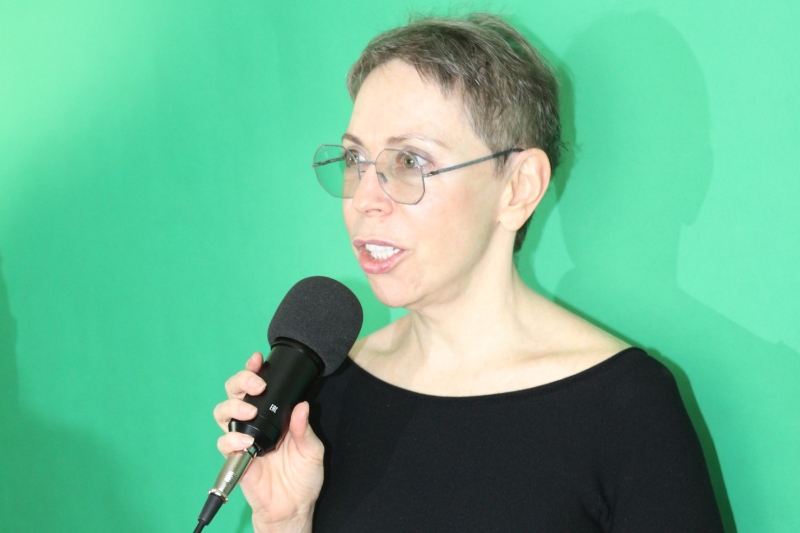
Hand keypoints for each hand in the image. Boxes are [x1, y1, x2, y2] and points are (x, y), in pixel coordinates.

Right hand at [213, 352, 323, 531]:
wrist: (294, 507)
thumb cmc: (303, 478)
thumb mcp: (312, 450)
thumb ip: (305, 429)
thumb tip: (302, 406)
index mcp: (274, 416)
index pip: (259, 387)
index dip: (254, 370)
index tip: (258, 360)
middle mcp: (256, 423)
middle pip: (235, 393)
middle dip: (240, 381)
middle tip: (256, 385)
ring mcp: (243, 438)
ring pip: (223, 412)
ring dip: (234, 407)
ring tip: (249, 411)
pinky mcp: (234, 458)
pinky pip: (224, 443)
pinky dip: (231, 439)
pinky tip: (245, 441)